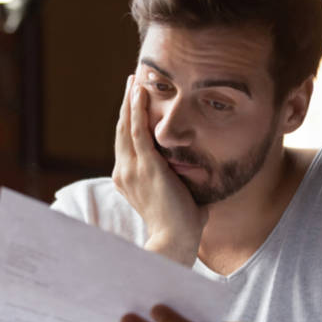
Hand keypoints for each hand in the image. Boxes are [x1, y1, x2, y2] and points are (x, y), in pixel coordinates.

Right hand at [112, 75, 207, 265]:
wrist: (175, 242)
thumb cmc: (181, 226)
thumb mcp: (178, 197)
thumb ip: (183, 183)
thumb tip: (199, 174)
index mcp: (128, 180)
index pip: (126, 143)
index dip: (129, 121)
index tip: (134, 103)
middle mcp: (124, 171)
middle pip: (122, 129)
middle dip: (127, 104)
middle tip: (131, 81)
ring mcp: (132, 168)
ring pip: (126, 125)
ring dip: (130, 100)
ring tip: (134, 79)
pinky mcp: (145, 166)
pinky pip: (138, 130)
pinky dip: (137, 109)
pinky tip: (139, 91)